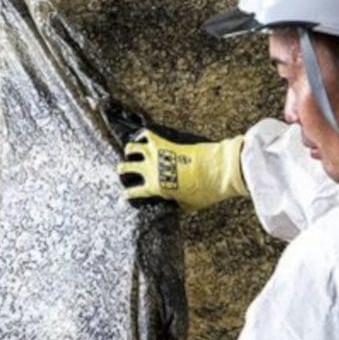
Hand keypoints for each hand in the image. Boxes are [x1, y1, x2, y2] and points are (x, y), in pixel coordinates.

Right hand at [117, 127, 247, 210]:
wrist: (216, 170)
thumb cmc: (205, 190)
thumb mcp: (190, 204)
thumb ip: (179, 203)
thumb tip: (177, 203)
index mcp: (155, 188)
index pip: (134, 192)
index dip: (127, 194)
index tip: (124, 194)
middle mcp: (151, 170)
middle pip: (126, 168)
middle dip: (122, 170)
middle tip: (122, 170)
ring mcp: (156, 154)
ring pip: (132, 148)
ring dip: (130, 151)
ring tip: (129, 151)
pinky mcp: (164, 142)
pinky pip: (147, 134)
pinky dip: (142, 135)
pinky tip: (142, 136)